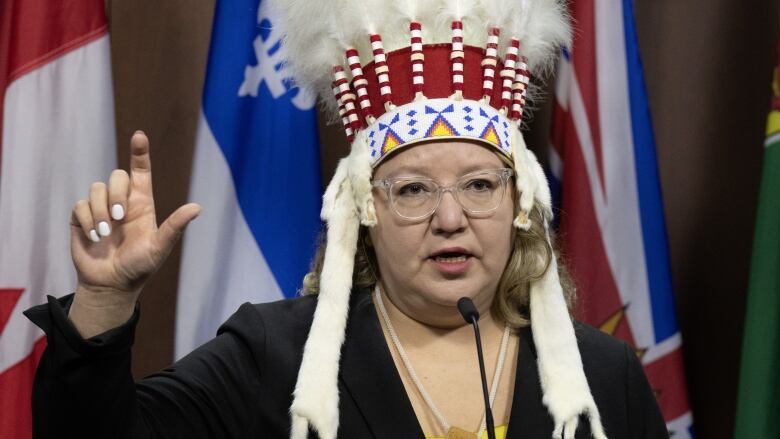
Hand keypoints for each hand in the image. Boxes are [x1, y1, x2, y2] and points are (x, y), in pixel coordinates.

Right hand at [68, 131, 200, 335]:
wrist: (112, 284)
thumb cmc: (139, 266)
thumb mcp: (159, 247)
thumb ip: (175, 227)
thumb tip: (197, 208)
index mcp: (142, 204)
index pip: (140, 172)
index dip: (139, 153)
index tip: (139, 136)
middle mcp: (121, 202)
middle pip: (116, 177)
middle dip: (116, 194)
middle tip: (120, 219)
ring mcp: (101, 209)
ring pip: (96, 188)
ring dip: (101, 211)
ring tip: (106, 234)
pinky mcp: (82, 218)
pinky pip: (80, 205)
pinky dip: (88, 220)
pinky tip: (94, 237)